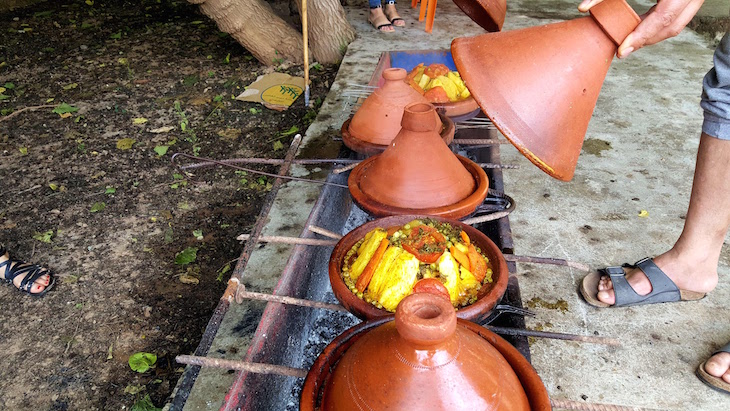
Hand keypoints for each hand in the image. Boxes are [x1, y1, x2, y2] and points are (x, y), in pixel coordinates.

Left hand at [578, 0, 704, 57]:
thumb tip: (583, 7)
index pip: (663, 17)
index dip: (641, 36)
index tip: (622, 50)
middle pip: (672, 26)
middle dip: (646, 40)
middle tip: (623, 49)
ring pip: (677, 24)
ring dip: (652, 35)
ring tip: (629, 41)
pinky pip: (679, 16)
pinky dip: (659, 25)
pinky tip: (640, 29)